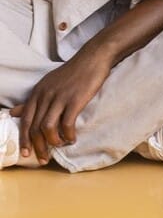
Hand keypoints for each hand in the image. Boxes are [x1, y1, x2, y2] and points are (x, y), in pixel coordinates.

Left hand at [12, 48, 113, 163]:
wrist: (93, 58)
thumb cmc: (73, 72)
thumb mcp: (47, 84)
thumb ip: (32, 100)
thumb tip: (14, 112)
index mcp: (37, 93)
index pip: (26, 120)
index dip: (24, 139)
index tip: (26, 153)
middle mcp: (45, 96)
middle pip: (36, 127)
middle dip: (38, 146)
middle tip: (43, 159)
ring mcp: (59, 97)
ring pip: (48, 127)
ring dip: (52, 142)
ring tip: (60, 146)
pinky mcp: (75, 99)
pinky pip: (66, 123)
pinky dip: (68, 134)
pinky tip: (72, 138)